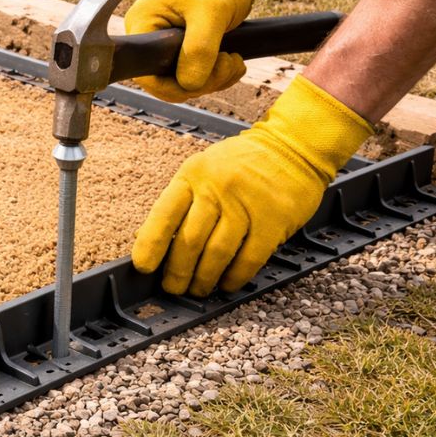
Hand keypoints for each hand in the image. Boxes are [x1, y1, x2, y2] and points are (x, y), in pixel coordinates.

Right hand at [123, 0, 283, 101]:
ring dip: (214, 79)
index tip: (208, 73)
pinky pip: (192, 76)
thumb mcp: (211, 12)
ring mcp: (162, 46)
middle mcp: (146, 38)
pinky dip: (215, 75)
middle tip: (229, 63)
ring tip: (234, 60)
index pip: (146, 75)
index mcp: (141, 25)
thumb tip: (189, 85)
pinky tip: (231, 61)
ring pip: (182, 83)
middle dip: (202, 81)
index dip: (175, 86)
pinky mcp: (179, 51)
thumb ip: (198, 49)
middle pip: (165, 83)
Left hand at [131, 76, 371, 296]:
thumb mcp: (203, 170)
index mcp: (192, 175)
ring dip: (204, 279)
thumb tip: (154, 242)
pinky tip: (227, 284)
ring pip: (217, 253)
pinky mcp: (274, 220)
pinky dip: (235, 277)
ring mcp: (247, 203)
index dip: (151, 244)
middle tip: (173, 288)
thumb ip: (183, 202)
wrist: (292, 146)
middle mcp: (217, 188)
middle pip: (190, 239)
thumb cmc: (240, 165)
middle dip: (177, 272)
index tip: (143, 267)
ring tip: (198, 290)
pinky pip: (249, 258)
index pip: (164, 214)